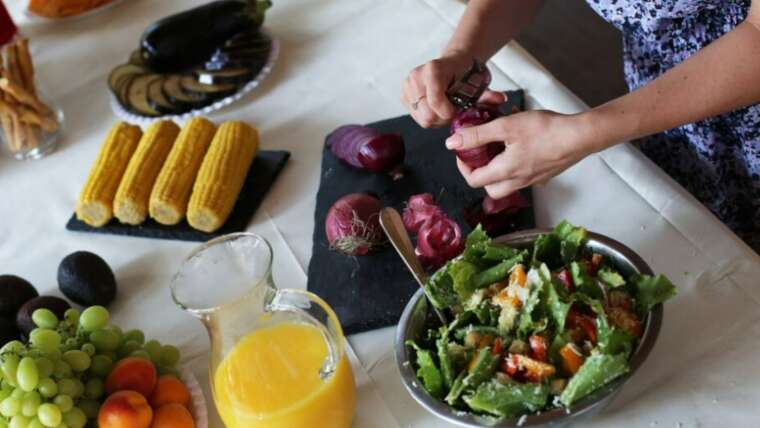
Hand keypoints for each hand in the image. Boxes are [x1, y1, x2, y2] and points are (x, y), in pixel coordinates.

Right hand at [401, 52, 505, 127]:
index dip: (448, 113)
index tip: (457, 111)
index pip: (435, 103)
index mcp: (434, 69)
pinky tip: (437, 108)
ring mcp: (407, 85)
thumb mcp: (479, 84)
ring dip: (437, 119)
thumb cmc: (467, 74)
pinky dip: (428, 117)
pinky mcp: (404, 94)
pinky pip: (417, 117)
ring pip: (422, 119)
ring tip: (446, 108)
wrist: (455, 62)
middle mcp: (416, 75)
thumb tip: (501, 99)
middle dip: (443, 118)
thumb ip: (488, 95)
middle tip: (453, 111)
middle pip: (427, 115)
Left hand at [445, 110, 592, 197]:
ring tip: (500, 146)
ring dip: (499, 168)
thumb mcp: (505, 127)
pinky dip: (517, 164)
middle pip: (490, 188)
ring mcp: (534, 180)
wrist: (581, 135)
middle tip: (480, 154)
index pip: (474, 180)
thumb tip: (452, 143)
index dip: (463, 166)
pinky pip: (525, 175)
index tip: (463, 151)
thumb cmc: (545, 130)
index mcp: (505, 172)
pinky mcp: (546, 174)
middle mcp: (519, 181)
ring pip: (508, 183)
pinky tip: (522, 145)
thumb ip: (477, 135)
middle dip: (481, 173)